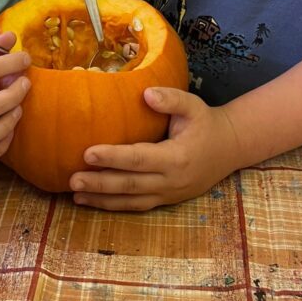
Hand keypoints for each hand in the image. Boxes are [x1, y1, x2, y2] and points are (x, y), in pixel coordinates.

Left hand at [68, 88, 242, 209]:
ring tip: (75, 195)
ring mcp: (168, 194)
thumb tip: (146, 94)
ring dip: (102, 200)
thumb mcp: (193, 105)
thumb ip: (171, 99)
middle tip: (72, 179)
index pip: (138, 158)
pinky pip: (136, 206)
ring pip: (130, 201)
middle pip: (129, 185)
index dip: (112, 157)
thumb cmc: (206, 123)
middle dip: (99, 183)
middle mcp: (170, 181)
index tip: (87, 153)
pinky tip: (92, 202)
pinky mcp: (165, 200)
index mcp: (176, 157)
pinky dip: (113, 206)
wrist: (229, 149)